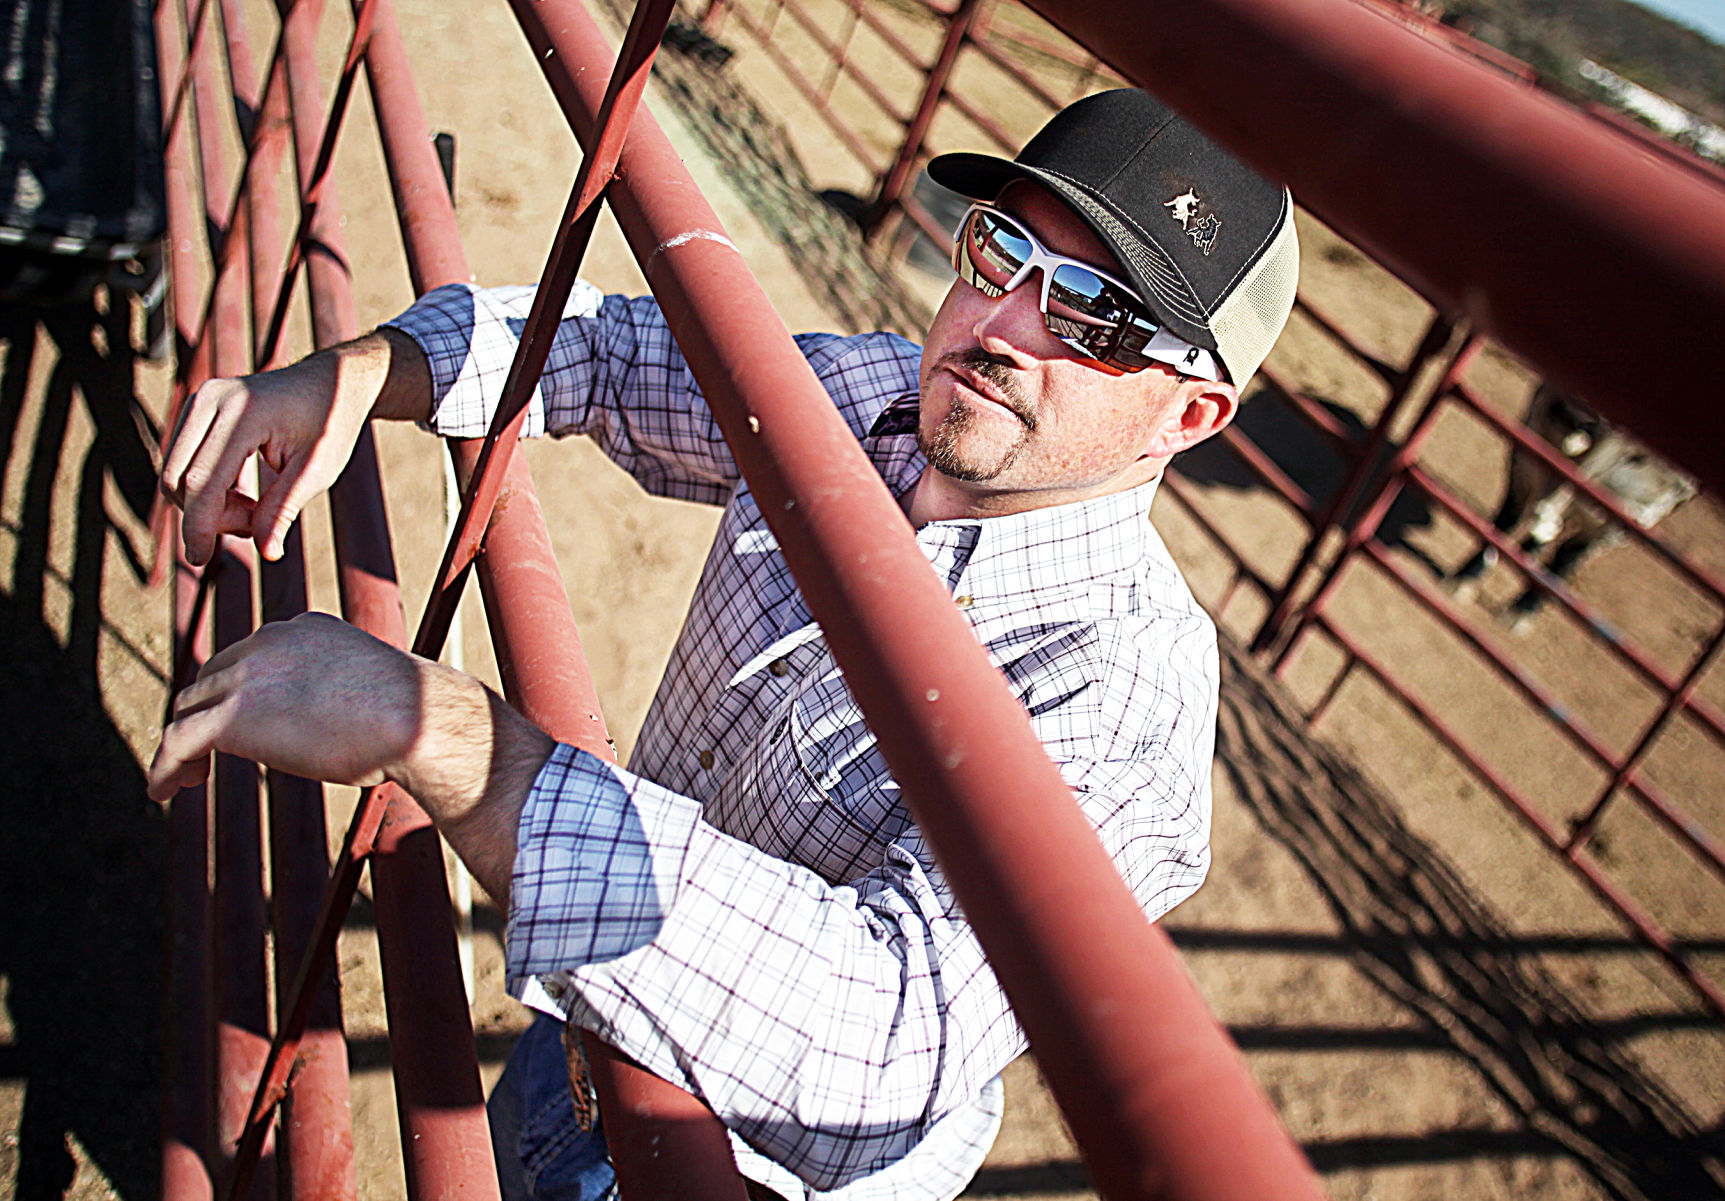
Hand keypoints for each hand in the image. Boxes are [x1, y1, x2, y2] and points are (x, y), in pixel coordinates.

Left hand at [149, 612, 554, 901]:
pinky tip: (163, 791)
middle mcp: (266, 643)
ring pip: (189, 709)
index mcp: (301, 630)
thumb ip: (346, 694)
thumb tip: (356, 725)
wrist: (416, 718)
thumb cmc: (413, 713)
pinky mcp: (231, 717)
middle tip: (202, 755)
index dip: (232, 692)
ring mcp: (245, 677)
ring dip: (181, 743)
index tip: (233, 725)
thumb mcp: (373, 687)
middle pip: (210, 680)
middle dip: (202, 713)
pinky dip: (165, 767)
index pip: (246, 657)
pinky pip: (178, 742)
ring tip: (184, 779)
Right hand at [160, 328, 428, 566]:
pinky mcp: (197, 409)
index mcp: (243, 413)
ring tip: (256, 507)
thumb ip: (284, 509)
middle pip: (179, 479)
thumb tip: (267, 552)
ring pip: (176, 474)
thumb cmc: (329, 425)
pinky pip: (183, 463)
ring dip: (208, 504)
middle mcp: (212, 400)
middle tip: (256, 523)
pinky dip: (206, 489)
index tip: (200, 559)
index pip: (201, 482)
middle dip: (208, 516)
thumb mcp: (317, 471)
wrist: (329, 383)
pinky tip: (243, 493)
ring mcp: (200, 401)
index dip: (198, 526)